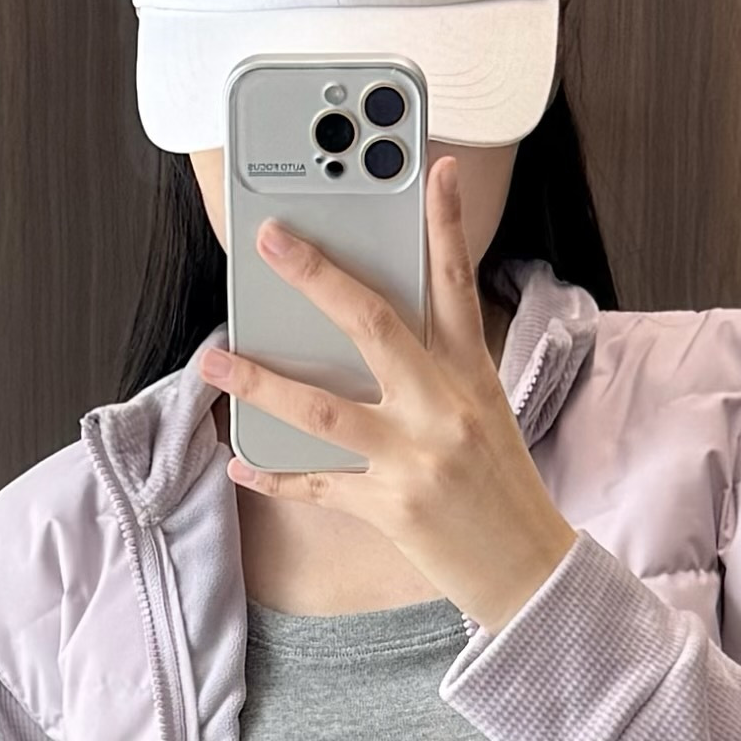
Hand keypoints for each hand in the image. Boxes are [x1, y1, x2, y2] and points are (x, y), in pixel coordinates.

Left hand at [194, 146, 581, 629]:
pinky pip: (318, 484)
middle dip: (317, 278)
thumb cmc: (499, 487)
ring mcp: (416, 458)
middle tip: (271, 241)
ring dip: (258, 382)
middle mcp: (444, 408)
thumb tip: (373, 330)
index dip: (447, 223)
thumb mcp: (485, 411)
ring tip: (212, 360)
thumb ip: (439, 366)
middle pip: (375, 325)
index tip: (435, 168)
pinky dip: (275, 473)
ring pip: (323, 408)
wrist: (529, 572)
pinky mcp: (393, 508)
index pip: (458, 284)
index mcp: (471, 375)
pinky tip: (240, 458)